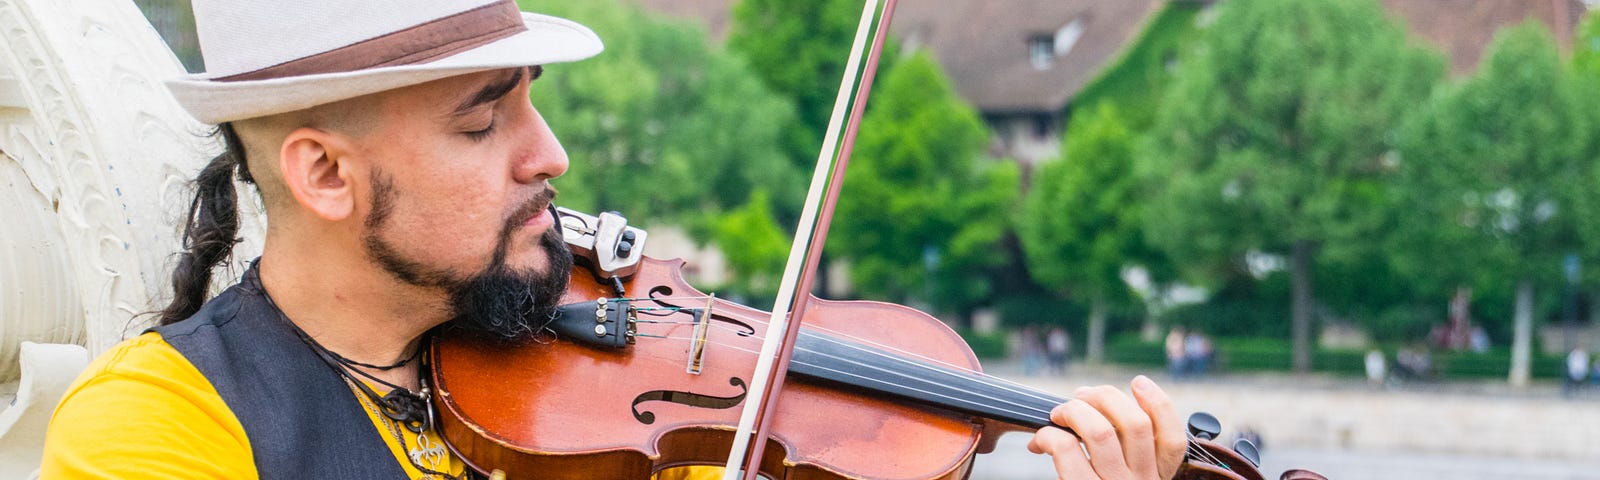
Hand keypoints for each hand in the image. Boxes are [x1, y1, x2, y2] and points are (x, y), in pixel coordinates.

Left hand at [1027, 375, 1185, 479]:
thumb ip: (1124, 456)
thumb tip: (1090, 406)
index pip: (1174, 438)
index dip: (1159, 403)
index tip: (1137, 384)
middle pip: (1133, 423)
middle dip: (1103, 397)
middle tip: (1081, 398)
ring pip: (1097, 430)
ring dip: (1071, 411)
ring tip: (1058, 416)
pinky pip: (1065, 449)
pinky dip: (1048, 435)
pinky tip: (1040, 441)